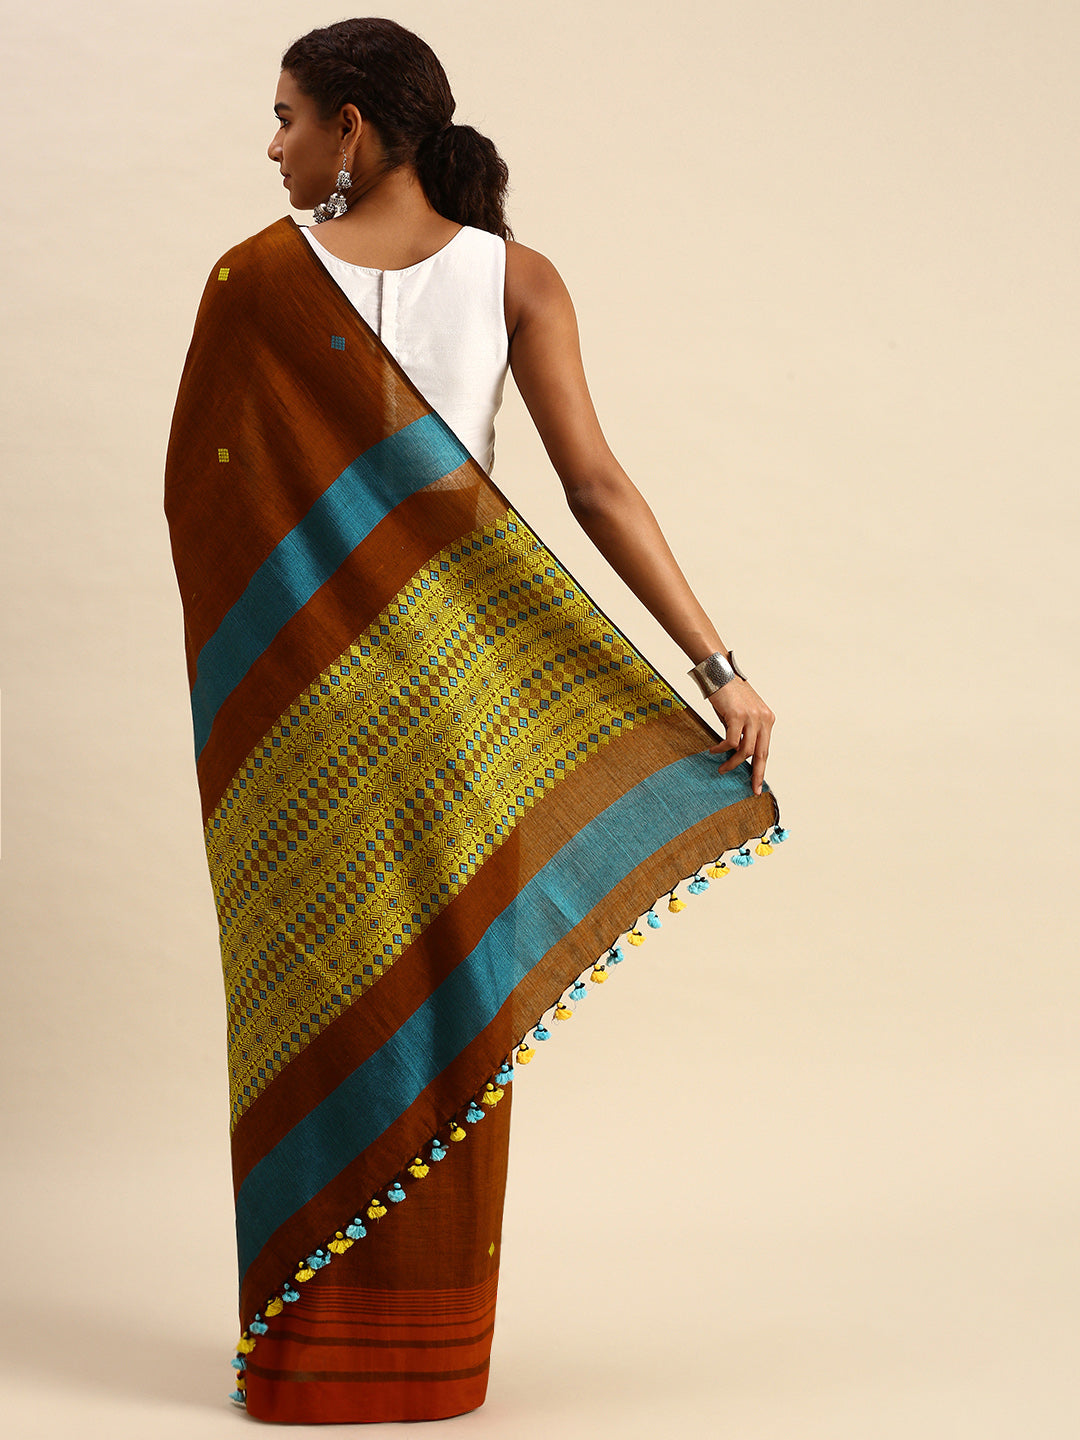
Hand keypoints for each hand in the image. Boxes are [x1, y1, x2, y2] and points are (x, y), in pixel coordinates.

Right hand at [705, 677, 774, 795]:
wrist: (719, 672)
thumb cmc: (728, 692)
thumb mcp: (741, 713)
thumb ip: (743, 731)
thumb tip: (737, 753)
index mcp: (767, 719)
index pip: (765, 749)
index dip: (761, 768)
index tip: (758, 784)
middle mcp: (763, 718)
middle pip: (761, 753)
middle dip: (756, 774)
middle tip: (751, 789)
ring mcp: (751, 717)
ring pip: (745, 750)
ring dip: (732, 762)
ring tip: (722, 767)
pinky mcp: (737, 716)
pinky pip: (731, 741)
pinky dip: (721, 749)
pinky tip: (713, 750)